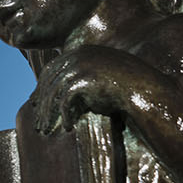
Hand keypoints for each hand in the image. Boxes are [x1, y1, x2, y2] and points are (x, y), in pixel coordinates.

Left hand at [30, 44, 165, 134]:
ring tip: (46, 130)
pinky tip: (68, 127)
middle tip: (38, 124)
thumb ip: (78, 83)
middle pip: (49, 81)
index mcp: (81, 52)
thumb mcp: (97, 81)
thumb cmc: (125, 88)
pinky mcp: (85, 79)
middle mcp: (78, 55)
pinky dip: (64, 115)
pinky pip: (66, 100)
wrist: (147, 89)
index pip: (52, 70)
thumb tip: (55, 98)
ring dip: (48, 114)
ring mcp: (81, 66)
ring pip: (54, 92)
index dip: (41, 89)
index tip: (35, 106)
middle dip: (41, 104)